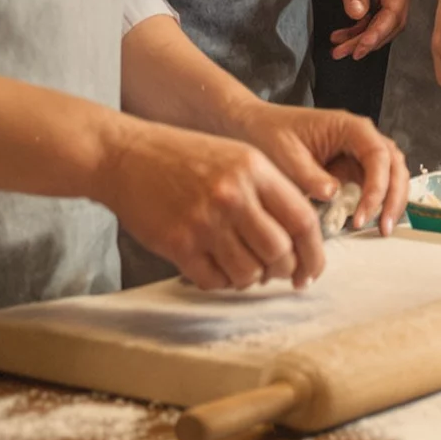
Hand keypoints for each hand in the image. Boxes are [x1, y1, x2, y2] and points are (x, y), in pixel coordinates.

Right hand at [99, 117, 325, 289]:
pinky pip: (214, 281)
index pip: (303, 220)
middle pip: (279, 252)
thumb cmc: (185, 157)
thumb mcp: (237, 157)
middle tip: (276, 273)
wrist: (127, 156)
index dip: (314, 253)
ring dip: (251, 279)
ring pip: (248, 273)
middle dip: (283, 270)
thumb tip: (297, 240)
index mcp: (255, 170)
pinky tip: (217, 269)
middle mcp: (233, 195)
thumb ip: (269, 192)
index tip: (312, 271)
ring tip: (244, 269)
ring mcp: (205, 221)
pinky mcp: (178, 244)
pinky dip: (221, 283)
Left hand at [239, 98, 410, 232]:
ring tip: (381, 229)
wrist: (254, 128)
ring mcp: (357, 153)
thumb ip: (310, 176)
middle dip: (394, 197)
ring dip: (390, 201)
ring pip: (391, 174)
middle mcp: (360, 137)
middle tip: (383, 228)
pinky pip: (373, 184)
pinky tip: (368, 222)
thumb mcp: (285, 155)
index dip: (377, 187)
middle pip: (394, 165)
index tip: (361, 216)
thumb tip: (334, 195)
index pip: (378, 155)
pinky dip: (377, 203)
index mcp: (348, 127)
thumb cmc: (269, 134)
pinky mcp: (350, 168)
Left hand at [323, 0, 413, 59]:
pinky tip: (343, 35)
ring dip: (362, 38)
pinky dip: (359, 29)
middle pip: (390, 22)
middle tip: (345, 52)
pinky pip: (375, 18)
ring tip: (339, 49)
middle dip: (368, 40)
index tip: (359, 48)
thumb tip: (357, 13)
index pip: (394, 11)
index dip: (377, 33)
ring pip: (382, 23)